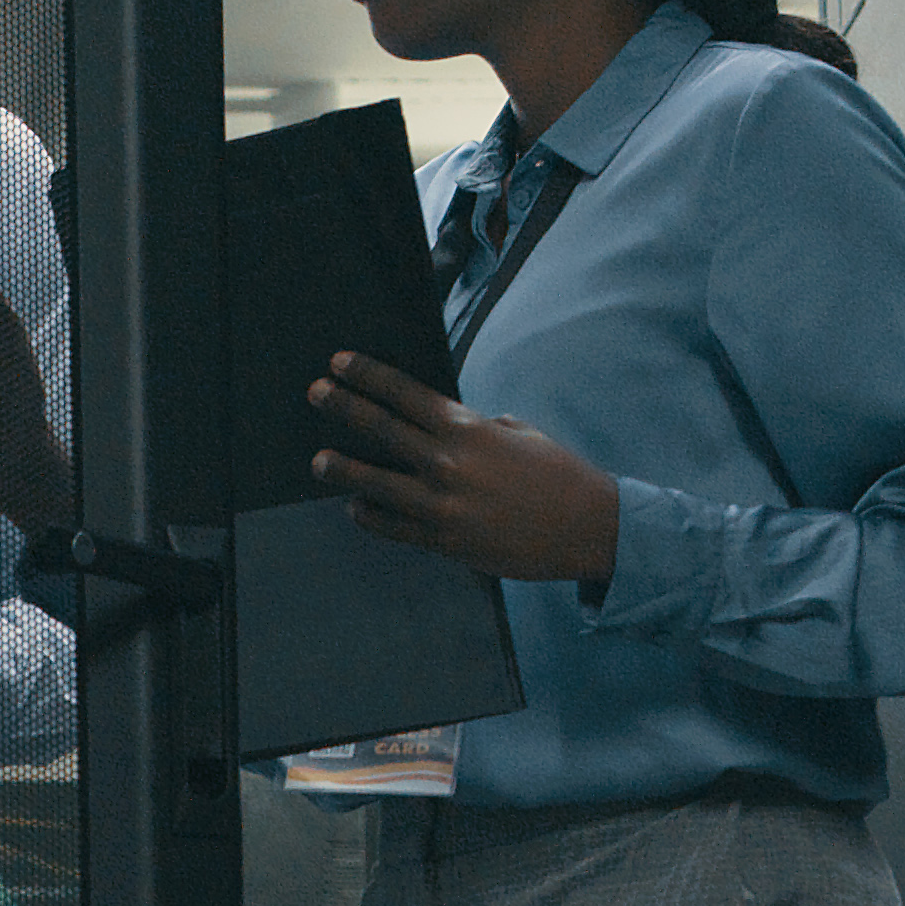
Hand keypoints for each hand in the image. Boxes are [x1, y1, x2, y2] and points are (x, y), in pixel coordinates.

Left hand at [310, 351, 618, 582]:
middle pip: (383, 429)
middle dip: (345, 408)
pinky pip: (396, 528)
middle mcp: (449, 463)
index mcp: (468, 429)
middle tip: (315, 393)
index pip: (405, 394)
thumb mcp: (521, 433)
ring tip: (318, 461)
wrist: (589, 528)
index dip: (368, 376)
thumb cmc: (558, 475)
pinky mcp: (447, 542)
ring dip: (344, 469)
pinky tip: (355, 507)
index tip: (339, 363)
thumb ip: (480, 428)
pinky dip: (372, 517)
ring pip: (378, 484)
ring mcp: (444, 505)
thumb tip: (451, 428)